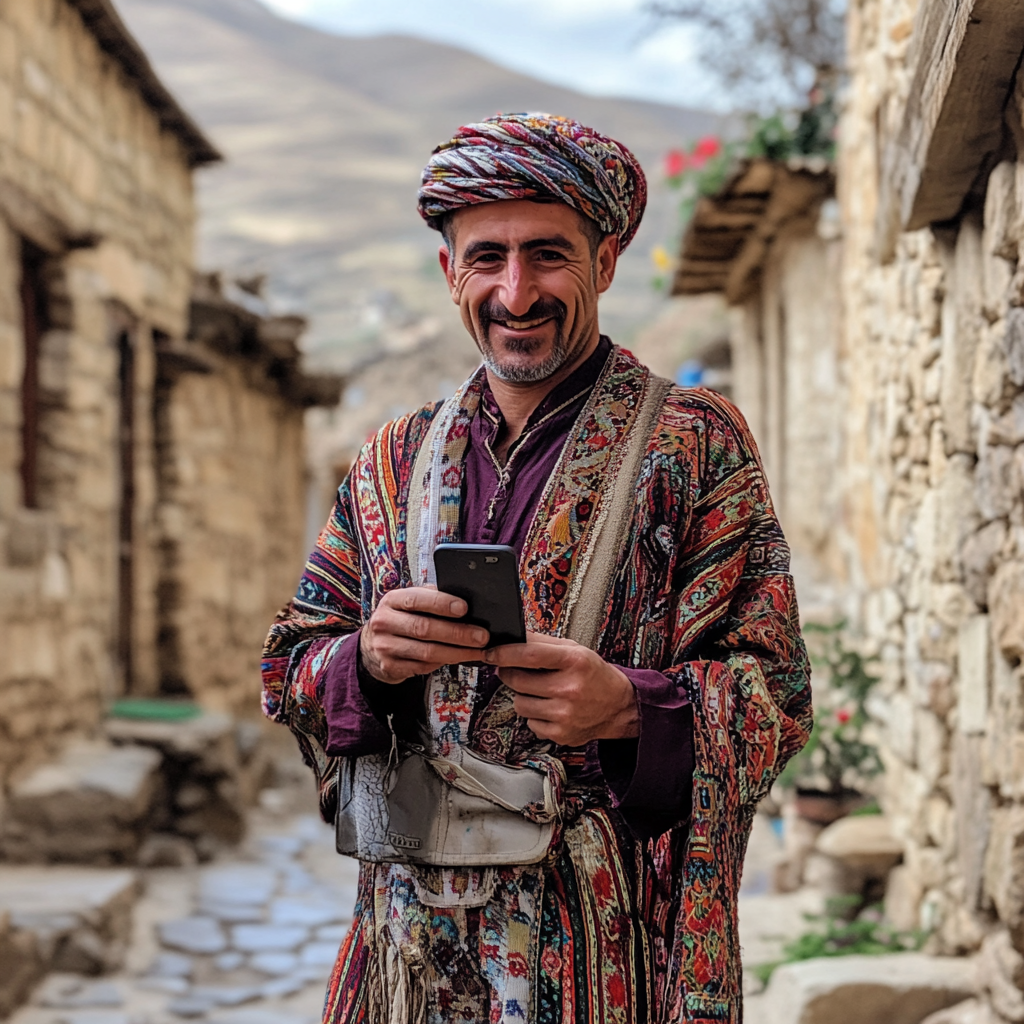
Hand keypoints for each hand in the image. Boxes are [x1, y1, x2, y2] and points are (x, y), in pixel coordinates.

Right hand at [360, 587, 487, 684]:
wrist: (370, 646)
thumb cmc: (398, 619)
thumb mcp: (407, 603)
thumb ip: (430, 597)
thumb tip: (463, 596)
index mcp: (392, 601)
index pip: (416, 599)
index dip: (441, 603)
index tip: (464, 608)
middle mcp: (384, 622)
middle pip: (424, 628)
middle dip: (457, 633)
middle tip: (480, 636)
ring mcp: (385, 646)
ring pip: (427, 651)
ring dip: (457, 652)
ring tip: (477, 650)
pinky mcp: (390, 667)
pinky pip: (423, 666)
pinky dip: (444, 662)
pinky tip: (459, 658)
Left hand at [483, 632, 638, 745]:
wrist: (618, 706)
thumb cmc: (594, 674)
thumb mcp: (575, 650)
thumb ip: (543, 642)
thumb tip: (512, 637)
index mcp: (574, 661)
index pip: (529, 654)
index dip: (504, 653)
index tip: (491, 653)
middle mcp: (570, 688)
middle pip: (518, 680)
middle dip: (509, 673)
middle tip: (515, 670)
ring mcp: (565, 714)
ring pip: (519, 703)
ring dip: (522, 695)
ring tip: (539, 691)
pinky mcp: (560, 734)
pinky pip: (530, 722)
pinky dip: (535, 715)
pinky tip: (549, 707)